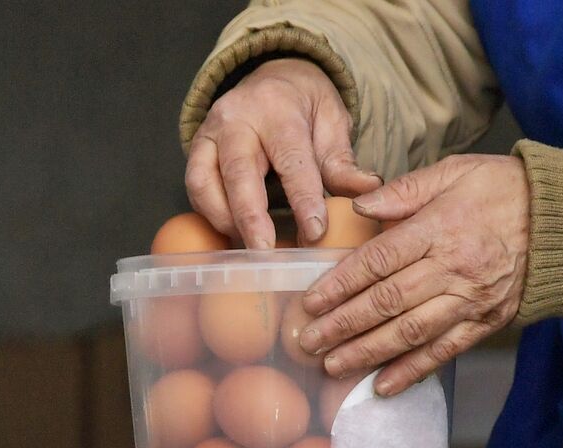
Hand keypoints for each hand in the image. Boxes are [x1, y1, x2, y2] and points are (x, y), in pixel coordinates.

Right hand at [186, 58, 382, 248]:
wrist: (271, 78)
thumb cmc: (303, 107)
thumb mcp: (331, 122)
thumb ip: (343, 161)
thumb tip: (368, 191)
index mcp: (278, 109)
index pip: (291, 159)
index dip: (303, 199)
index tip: (314, 232)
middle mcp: (237, 118)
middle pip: (238, 172)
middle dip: (251, 218)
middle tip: (265, 254)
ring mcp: (210, 134)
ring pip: (205, 182)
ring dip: (225, 220)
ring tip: (249, 248)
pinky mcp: (195, 150)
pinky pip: (195, 188)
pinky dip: (211, 216)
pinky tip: (233, 236)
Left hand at [299, 155, 529, 394]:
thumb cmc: (503, 190)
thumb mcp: (454, 171)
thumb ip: (404, 190)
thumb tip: (359, 206)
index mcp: (439, 228)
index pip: (378, 261)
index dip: (340, 284)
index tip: (310, 302)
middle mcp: (453, 268)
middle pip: (387, 302)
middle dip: (343, 326)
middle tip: (307, 343)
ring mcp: (470, 300)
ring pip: (410, 333)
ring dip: (368, 353)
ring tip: (333, 366)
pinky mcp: (486, 322)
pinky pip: (444, 352)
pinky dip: (412, 372)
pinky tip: (382, 386)